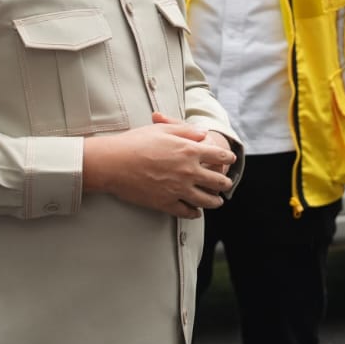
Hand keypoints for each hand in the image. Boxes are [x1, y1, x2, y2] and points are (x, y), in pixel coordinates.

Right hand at [83, 116, 235, 218]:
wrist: (114, 163)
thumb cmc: (136, 143)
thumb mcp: (163, 129)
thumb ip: (186, 131)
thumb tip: (203, 134)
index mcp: (189, 151)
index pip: (218, 155)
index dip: (227, 157)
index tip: (230, 159)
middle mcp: (188, 172)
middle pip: (216, 181)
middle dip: (224, 183)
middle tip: (227, 184)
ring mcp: (178, 189)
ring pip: (204, 200)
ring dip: (214, 202)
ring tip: (218, 202)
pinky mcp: (165, 203)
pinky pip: (185, 211)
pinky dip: (193, 213)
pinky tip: (196, 213)